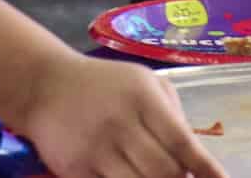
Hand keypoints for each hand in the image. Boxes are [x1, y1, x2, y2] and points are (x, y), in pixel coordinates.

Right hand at [17, 54, 229, 177]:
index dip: (206, 168)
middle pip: (165, 172)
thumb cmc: (104, 84)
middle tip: (181, 177)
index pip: (182, 141)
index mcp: (143, 98)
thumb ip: (172, 113)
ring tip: (158, 176)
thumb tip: (195, 156)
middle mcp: (121, 124)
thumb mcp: (143, 82)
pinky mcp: (76, 171)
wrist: (45, 86)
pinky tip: (131, 176)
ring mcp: (97, 150)